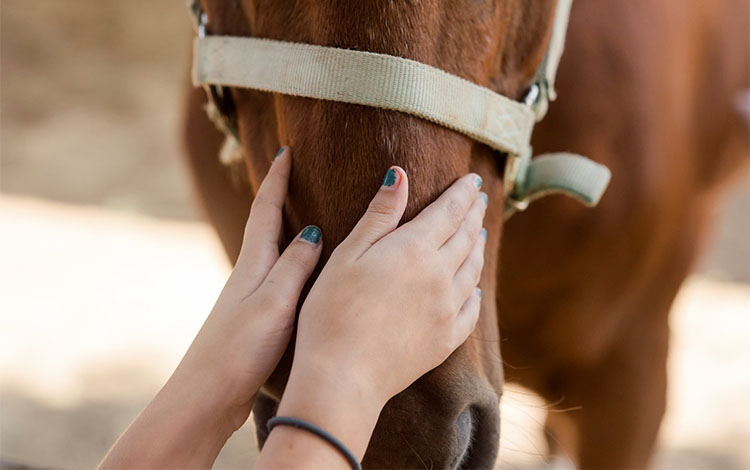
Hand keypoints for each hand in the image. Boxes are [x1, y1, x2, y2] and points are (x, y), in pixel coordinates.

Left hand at [167, 146, 322, 428]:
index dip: (276, 178)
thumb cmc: (240, 349)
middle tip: (293, 173)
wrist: (206, 395)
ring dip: (284, 228)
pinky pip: (275, 276)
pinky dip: (290, 262)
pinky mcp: (253, 318)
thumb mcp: (275, 302)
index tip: (286, 150)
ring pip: (270, 251)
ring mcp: (248, 297)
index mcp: (254, 265)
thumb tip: (312, 230)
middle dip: (277, 196)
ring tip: (306, 215)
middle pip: (263, 225)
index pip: (266, 209)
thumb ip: (294, 266)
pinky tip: (300, 275)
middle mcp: (248, 275)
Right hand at [264, 166, 486, 464]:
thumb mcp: (348, 254)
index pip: (448, 212)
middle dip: (473, 213)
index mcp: (415, 250)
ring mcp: (447, 310)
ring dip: (478, 246)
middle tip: (479, 198)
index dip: (462, 193)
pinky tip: (473, 287)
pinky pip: (471, 310)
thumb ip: (379, 215)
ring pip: (472, 270)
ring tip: (480, 233)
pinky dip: (475, 291)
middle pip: (466, 237)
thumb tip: (400, 175)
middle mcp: (440, 277)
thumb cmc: (332, 311)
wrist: (343, 376)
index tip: (472, 180)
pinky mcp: (445, 340)